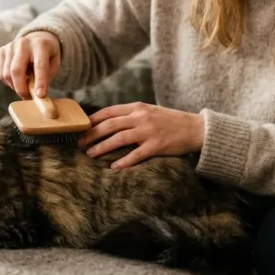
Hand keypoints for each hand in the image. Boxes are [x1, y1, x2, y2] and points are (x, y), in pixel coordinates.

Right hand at [0, 31, 60, 98]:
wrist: (37, 39)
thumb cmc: (47, 55)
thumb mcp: (54, 64)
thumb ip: (46, 77)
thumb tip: (36, 95)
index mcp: (40, 45)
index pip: (40, 65)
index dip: (40, 82)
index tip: (40, 96)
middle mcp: (24, 43)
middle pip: (16, 70)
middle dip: (21, 88)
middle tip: (27, 98)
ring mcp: (11, 46)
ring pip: (7, 74)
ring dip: (15, 87)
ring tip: (24, 88)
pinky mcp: (2, 50)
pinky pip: (1, 73)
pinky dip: (9, 82)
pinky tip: (17, 80)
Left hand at [79, 103, 205, 169]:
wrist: (195, 128)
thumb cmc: (170, 121)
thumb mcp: (150, 111)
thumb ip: (132, 114)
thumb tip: (109, 122)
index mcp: (138, 107)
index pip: (109, 111)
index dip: (92, 120)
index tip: (80, 128)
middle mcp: (141, 117)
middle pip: (110, 125)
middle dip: (92, 134)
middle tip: (79, 144)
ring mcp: (149, 131)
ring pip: (119, 138)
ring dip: (102, 147)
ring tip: (90, 154)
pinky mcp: (157, 145)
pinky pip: (137, 154)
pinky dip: (124, 161)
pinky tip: (113, 167)